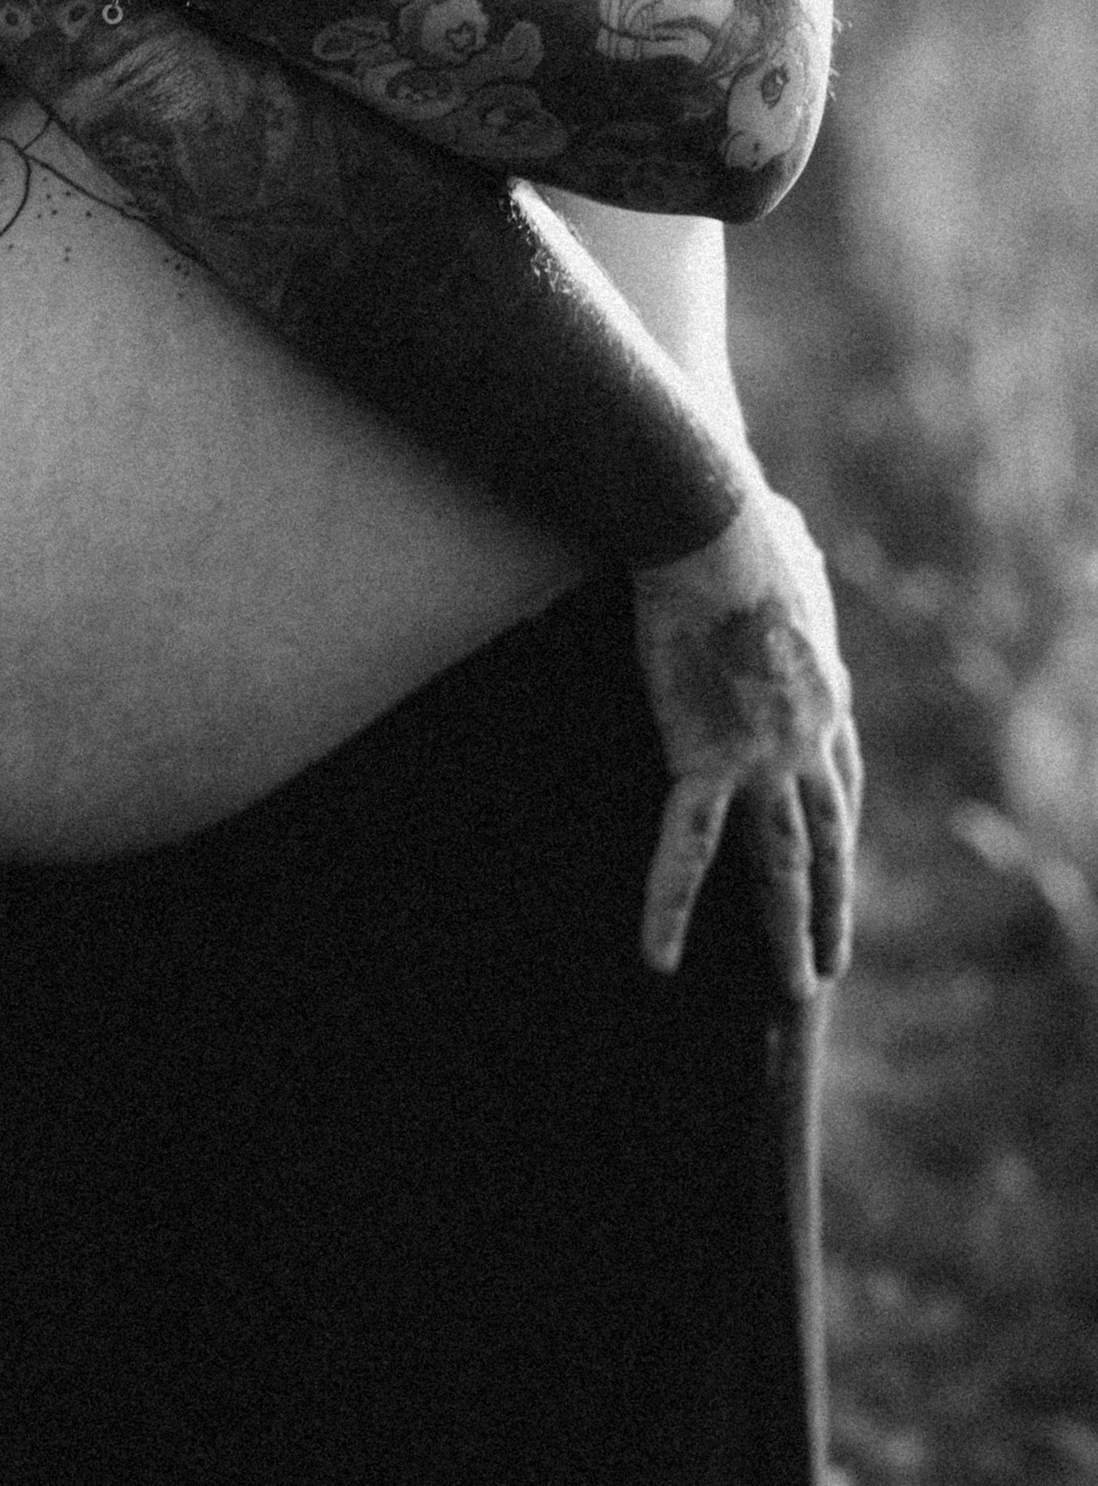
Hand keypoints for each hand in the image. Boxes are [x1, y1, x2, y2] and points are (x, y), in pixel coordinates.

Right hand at [629, 490, 859, 999]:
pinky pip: (684, 848)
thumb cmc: (738, 514)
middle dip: (834, 901)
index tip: (838, 860)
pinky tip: (659, 959)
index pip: (842, 778)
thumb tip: (783, 528)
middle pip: (829, 837)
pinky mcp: (707, 758)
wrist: (710, 525)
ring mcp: (764, 755)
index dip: (839, 823)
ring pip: (785, 864)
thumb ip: (789, 551)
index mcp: (824, 691)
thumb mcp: (786, 539)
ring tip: (800, 988)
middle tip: (834, 959)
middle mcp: (809, 736)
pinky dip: (668, 906)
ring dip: (793, 930)